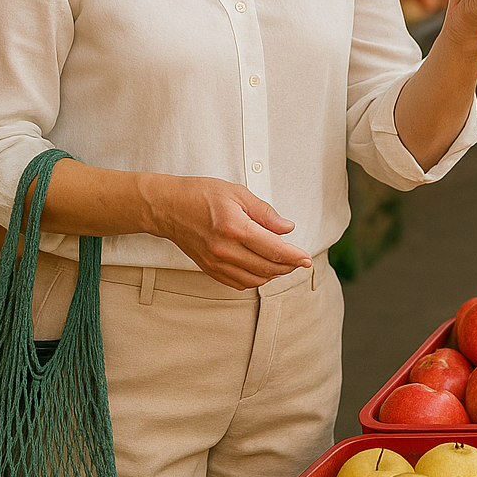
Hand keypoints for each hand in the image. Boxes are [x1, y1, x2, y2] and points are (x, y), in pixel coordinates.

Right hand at [144, 175, 312, 288]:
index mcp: (235, 227)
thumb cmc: (202, 194)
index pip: (273, 249)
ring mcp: (216, 263)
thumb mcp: (238, 193)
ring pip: (254, 279)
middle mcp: (225, 250)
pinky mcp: (209, 269)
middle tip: (300, 261)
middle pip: (267, 268)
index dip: (294, 256)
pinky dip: (255, 280)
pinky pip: (238, 283)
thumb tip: (287, 228)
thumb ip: (265, 213)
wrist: (168, 207)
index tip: (307, 259)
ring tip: (285, 264)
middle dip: (289, 267)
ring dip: (274, 275)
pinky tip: (263, 270)